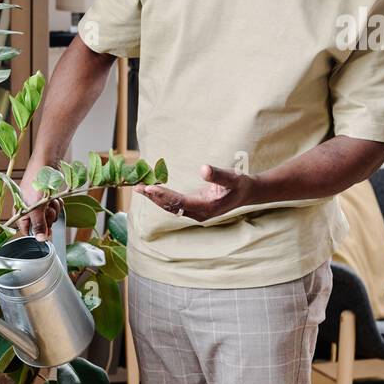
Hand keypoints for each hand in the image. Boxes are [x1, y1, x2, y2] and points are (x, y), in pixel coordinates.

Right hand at [17, 167, 61, 239]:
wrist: (46, 163)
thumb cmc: (35, 182)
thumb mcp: (36, 208)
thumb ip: (39, 225)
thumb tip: (41, 240)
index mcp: (20, 213)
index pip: (28, 232)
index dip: (38, 233)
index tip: (45, 232)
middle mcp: (28, 210)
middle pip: (42, 226)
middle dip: (48, 218)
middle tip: (47, 209)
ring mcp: (39, 204)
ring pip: (51, 217)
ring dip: (54, 209)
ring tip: (50, 200)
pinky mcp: (48, 199)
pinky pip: (56, 208)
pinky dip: (58, 204)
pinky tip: (55, 197)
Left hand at [135, 164, 254, 222]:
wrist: (246, 193)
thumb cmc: (240, 185)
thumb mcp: (233, 178)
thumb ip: (218, 174)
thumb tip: (203, 169)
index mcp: (207, 208)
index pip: (180, 203)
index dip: (164, 196)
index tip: (150, 188)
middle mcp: (199, 214)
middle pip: (172, 207)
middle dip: (154, 198)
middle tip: (137, 188)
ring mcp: (195, 212)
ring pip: (171, 207)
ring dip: (155, 199)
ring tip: (138, 188)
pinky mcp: (193, 208)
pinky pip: (174, 204)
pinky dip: (162, 198)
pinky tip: (151, 190)